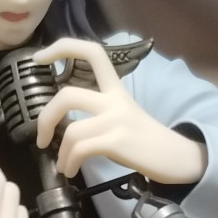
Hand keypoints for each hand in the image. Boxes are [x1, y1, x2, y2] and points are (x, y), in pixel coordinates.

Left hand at [34, 37, 207, 183]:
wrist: (177, 158)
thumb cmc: (146, 142)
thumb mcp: (123, 116)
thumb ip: (98, 112)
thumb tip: (64, 126)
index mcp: (116, 89)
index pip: (92, 52)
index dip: (63, 48)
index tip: (39, 58)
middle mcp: (115, 100)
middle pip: (68, 95)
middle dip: (45, 118)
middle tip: (41, 138)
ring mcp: (117, 121)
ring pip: (72, 131)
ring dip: (61, 153)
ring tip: (63, 165)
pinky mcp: (118, 142)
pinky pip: (81, 150)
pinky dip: (69, 162)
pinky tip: (71, 170)